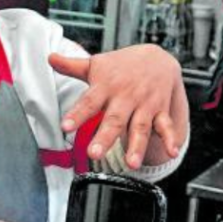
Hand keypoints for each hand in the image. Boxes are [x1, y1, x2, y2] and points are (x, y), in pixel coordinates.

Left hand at [50, 44, 186, 169]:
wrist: (158, 57)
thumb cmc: (122, 66)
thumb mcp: (97, 64)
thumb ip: (72, 66)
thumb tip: (50, 58)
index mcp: (106, 86)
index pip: (88, 102)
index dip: (77, 114)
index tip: (65, 127)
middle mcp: (126, 96)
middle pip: (114, 119)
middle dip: (104, 137)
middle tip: (93, 153)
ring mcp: (144, 104)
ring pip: (140, 127)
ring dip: (136, 145)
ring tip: (131, 163)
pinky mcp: (160, 110)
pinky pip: (166, 126)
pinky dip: (170, 138)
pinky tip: (171, 152)